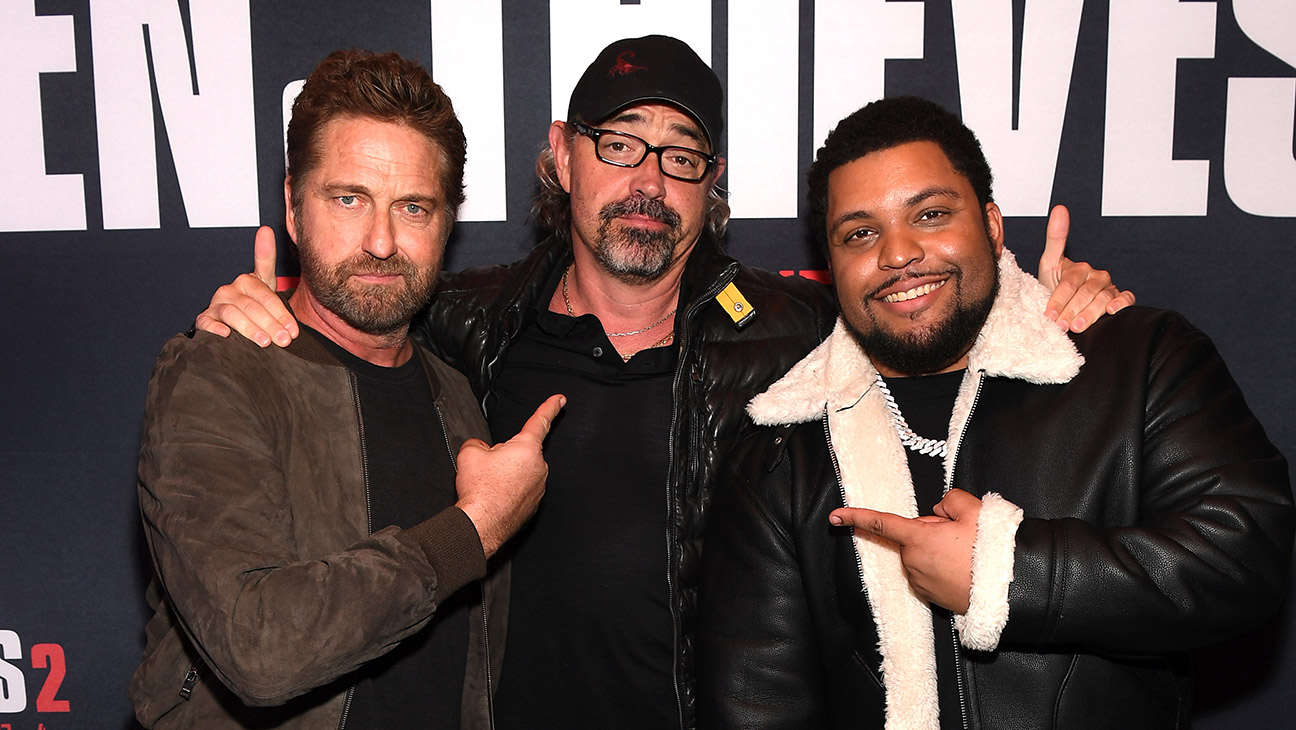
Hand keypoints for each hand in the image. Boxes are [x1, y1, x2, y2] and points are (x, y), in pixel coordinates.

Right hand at [194, 226, 298, 347]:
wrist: (234, 323)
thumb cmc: (255, 303)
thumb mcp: (265, 282)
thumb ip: (266, 258)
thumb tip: (265, 228)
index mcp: (247, 281)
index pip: (266, 295)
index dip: (281, 313)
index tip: (293, 329)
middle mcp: (229, 290)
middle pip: (252, 306)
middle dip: (271, 324)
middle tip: (284, 339)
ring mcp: (216, 305)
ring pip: (233, 314)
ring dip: (250, 329)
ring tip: (265, 342)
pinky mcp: (204, 320)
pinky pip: (207, 323)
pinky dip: (216, 328)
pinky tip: (227, 335)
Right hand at [455, 394, 565, 557]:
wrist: (481, 524)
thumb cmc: (480, 491)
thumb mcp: (470, 453)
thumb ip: (478, 442)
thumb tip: (481, 448)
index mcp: (527, 448)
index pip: (540, 421)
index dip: (550, 407)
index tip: (559, 400)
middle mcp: (538, 467)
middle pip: (521, 451)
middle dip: (505, 456)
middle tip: (488, 469)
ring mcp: (538, 487)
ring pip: (520, 471)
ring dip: (506, 475)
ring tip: (490, 486)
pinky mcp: (533, 504)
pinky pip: (520, 489)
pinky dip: (508, 491)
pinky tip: (495, 497)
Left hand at [829, 489, 981, 612]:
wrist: (1010, 588)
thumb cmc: (990, 550)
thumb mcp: (973, 509)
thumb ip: (949, 500)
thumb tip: (939, 510)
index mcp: (917, 539)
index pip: (881, 523)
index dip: (856, 517)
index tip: (835, 516)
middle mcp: (913, 562)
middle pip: (913, 537)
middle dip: (931, 532)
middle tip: (961, 536)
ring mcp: (921, 582)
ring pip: (922, 555)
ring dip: (938, 550)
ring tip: (967, 555)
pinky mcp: (931, 596)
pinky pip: (930, 572)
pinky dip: (942, 568)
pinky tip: (964, 569)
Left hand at [1037, 205, 1135, 332]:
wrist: (1066, 304)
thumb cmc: (1056, 285)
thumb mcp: (1050, 264)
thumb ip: (1055, 239)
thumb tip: (1060, 208)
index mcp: (1080, 268)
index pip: (1069, 283)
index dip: (1058, 299)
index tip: (1048, 314)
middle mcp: (1096, 276)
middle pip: (1085, 293)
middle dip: (1071, 310)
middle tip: (1061, 325)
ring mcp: (1108, 287)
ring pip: (1102, 298)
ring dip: (1090, 313)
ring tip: (1076, 327)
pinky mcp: (1120, 298)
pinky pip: (1126, 298)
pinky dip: (1121, 303)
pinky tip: (1112, 310)